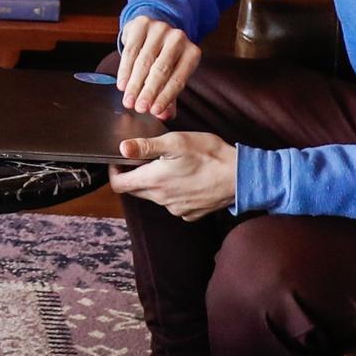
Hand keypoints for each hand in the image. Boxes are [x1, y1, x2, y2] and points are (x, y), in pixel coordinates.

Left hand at [107, 131, 237, 219]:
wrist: (240, 177)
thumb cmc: (209, 155)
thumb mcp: (175, 142)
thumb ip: (146, 146)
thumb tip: (122, 149)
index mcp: (154, 181)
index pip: (119, 185)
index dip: (114, 172)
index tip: (119, 160)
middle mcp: (162, 200)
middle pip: (136, 190)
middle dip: (134, 175)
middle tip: (144, 158)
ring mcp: (177, 209)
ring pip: (156, 197)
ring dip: (156, 183)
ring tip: (169, 166)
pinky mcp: (191, 213)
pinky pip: (174, 204)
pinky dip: (174, 193)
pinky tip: (186, 179)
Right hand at [114, 13, 202, 118]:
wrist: (156, 30)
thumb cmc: (166, 59)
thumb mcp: (172, 76)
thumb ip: (169, 97)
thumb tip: (164, 116)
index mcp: (192, 53)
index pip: (178, 79)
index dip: (165, 97)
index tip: (154, 111)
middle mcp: (179, 38)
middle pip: (161, 69)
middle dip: (148, 92)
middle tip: (138, 108)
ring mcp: (160, 28)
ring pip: (144, 60)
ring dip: (134, 84)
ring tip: (128, 100)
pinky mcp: (142, 24)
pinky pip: (130, 50)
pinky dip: (125, 70)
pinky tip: (122, 84)